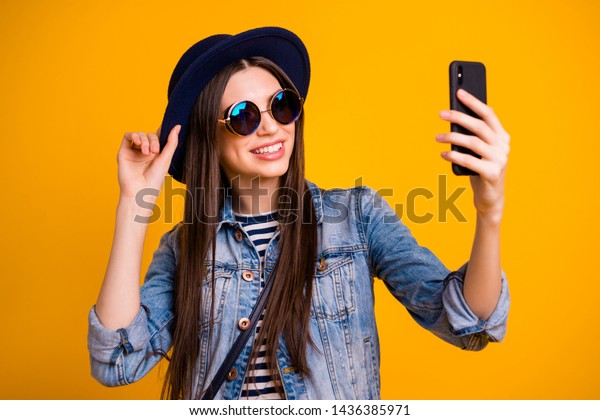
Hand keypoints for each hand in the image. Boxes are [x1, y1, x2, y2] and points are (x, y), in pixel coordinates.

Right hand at [117, 125, 179, 200]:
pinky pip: (127, 136)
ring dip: (144, 140)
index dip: (162, 130)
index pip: (159, 136)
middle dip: (153, 140)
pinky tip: (138, 143)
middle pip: (150, 135)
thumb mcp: (166, 158)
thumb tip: (178, 126)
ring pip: (139, 135)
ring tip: (146, 152)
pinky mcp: (124, 152)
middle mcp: (146, 151)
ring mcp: (134, 151)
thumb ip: (171, 142)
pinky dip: (133, 135)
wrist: (140, 190)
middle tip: (155, 151)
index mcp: (157, 153)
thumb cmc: (155, 179)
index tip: (168, 125)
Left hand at [436, 89, 509, 222]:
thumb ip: (473, 136)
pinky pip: (469, 161)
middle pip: (479, 126)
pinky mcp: (492, 173)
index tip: (459, 92)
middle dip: (458, 117)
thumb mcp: (479, 151)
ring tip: (437, 137)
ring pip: (472, 142)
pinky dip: (454, 156)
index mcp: (502, 137)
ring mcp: (499, 160)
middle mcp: (503, 146)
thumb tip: (453, 118)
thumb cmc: (481, 170)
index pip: (488, 114)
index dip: (473, 102)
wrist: (490, 198)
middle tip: (441, 114)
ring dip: (452, 138)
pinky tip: (443, 154)